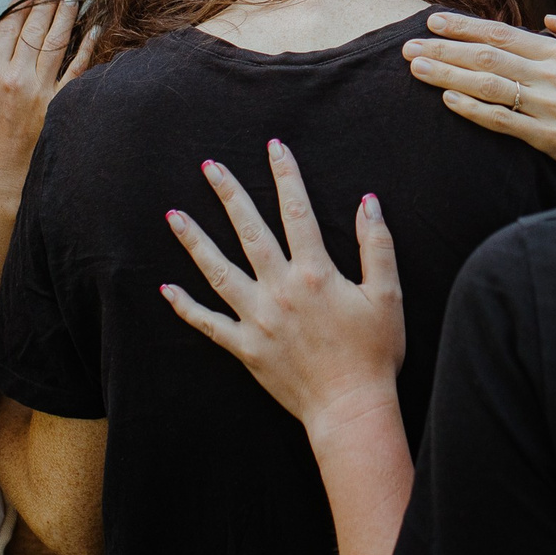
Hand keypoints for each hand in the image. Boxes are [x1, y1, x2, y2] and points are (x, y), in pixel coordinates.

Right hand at [0, 0, 88, 188]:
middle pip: (33, 29)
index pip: (6, 28)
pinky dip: (87, 48)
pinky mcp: (60, 102)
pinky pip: (77, 70)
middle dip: (44, 1)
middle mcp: (17, 77)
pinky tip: (94, 29)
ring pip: (56, 42)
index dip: (16, 5)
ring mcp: (41, 89)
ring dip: (65, 15)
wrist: (3, 173)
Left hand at [161, 140, 405, 436]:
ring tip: (173, 215)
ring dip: (194, 241)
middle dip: (229, 195)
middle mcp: (280, 290)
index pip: (297, 211)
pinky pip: (208, 324)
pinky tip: (167, 289)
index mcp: (315, 273)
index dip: (286, 175)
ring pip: (218, 272)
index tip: (274, 146)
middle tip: (209, 166)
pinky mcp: (245, 348)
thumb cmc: (375, 353)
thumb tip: (368, 202)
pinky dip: (186, 307)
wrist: (351, 408)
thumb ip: (377, 245)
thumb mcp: (387, 295)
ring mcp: (257, 319)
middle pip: (249, 232)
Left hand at [402, 12, 555, 191]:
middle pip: (486, 56)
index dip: (464, 26)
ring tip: (416, 69)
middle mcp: (552, 77)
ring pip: (487, 85)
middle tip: (408, 46)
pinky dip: (472, 109)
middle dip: (443, 48)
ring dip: (447, 75)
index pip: (502, 33)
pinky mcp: (547, 138)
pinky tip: (448, 100)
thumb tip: (550, 19)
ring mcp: (548, 108)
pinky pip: (501, 120)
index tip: (433, 21)